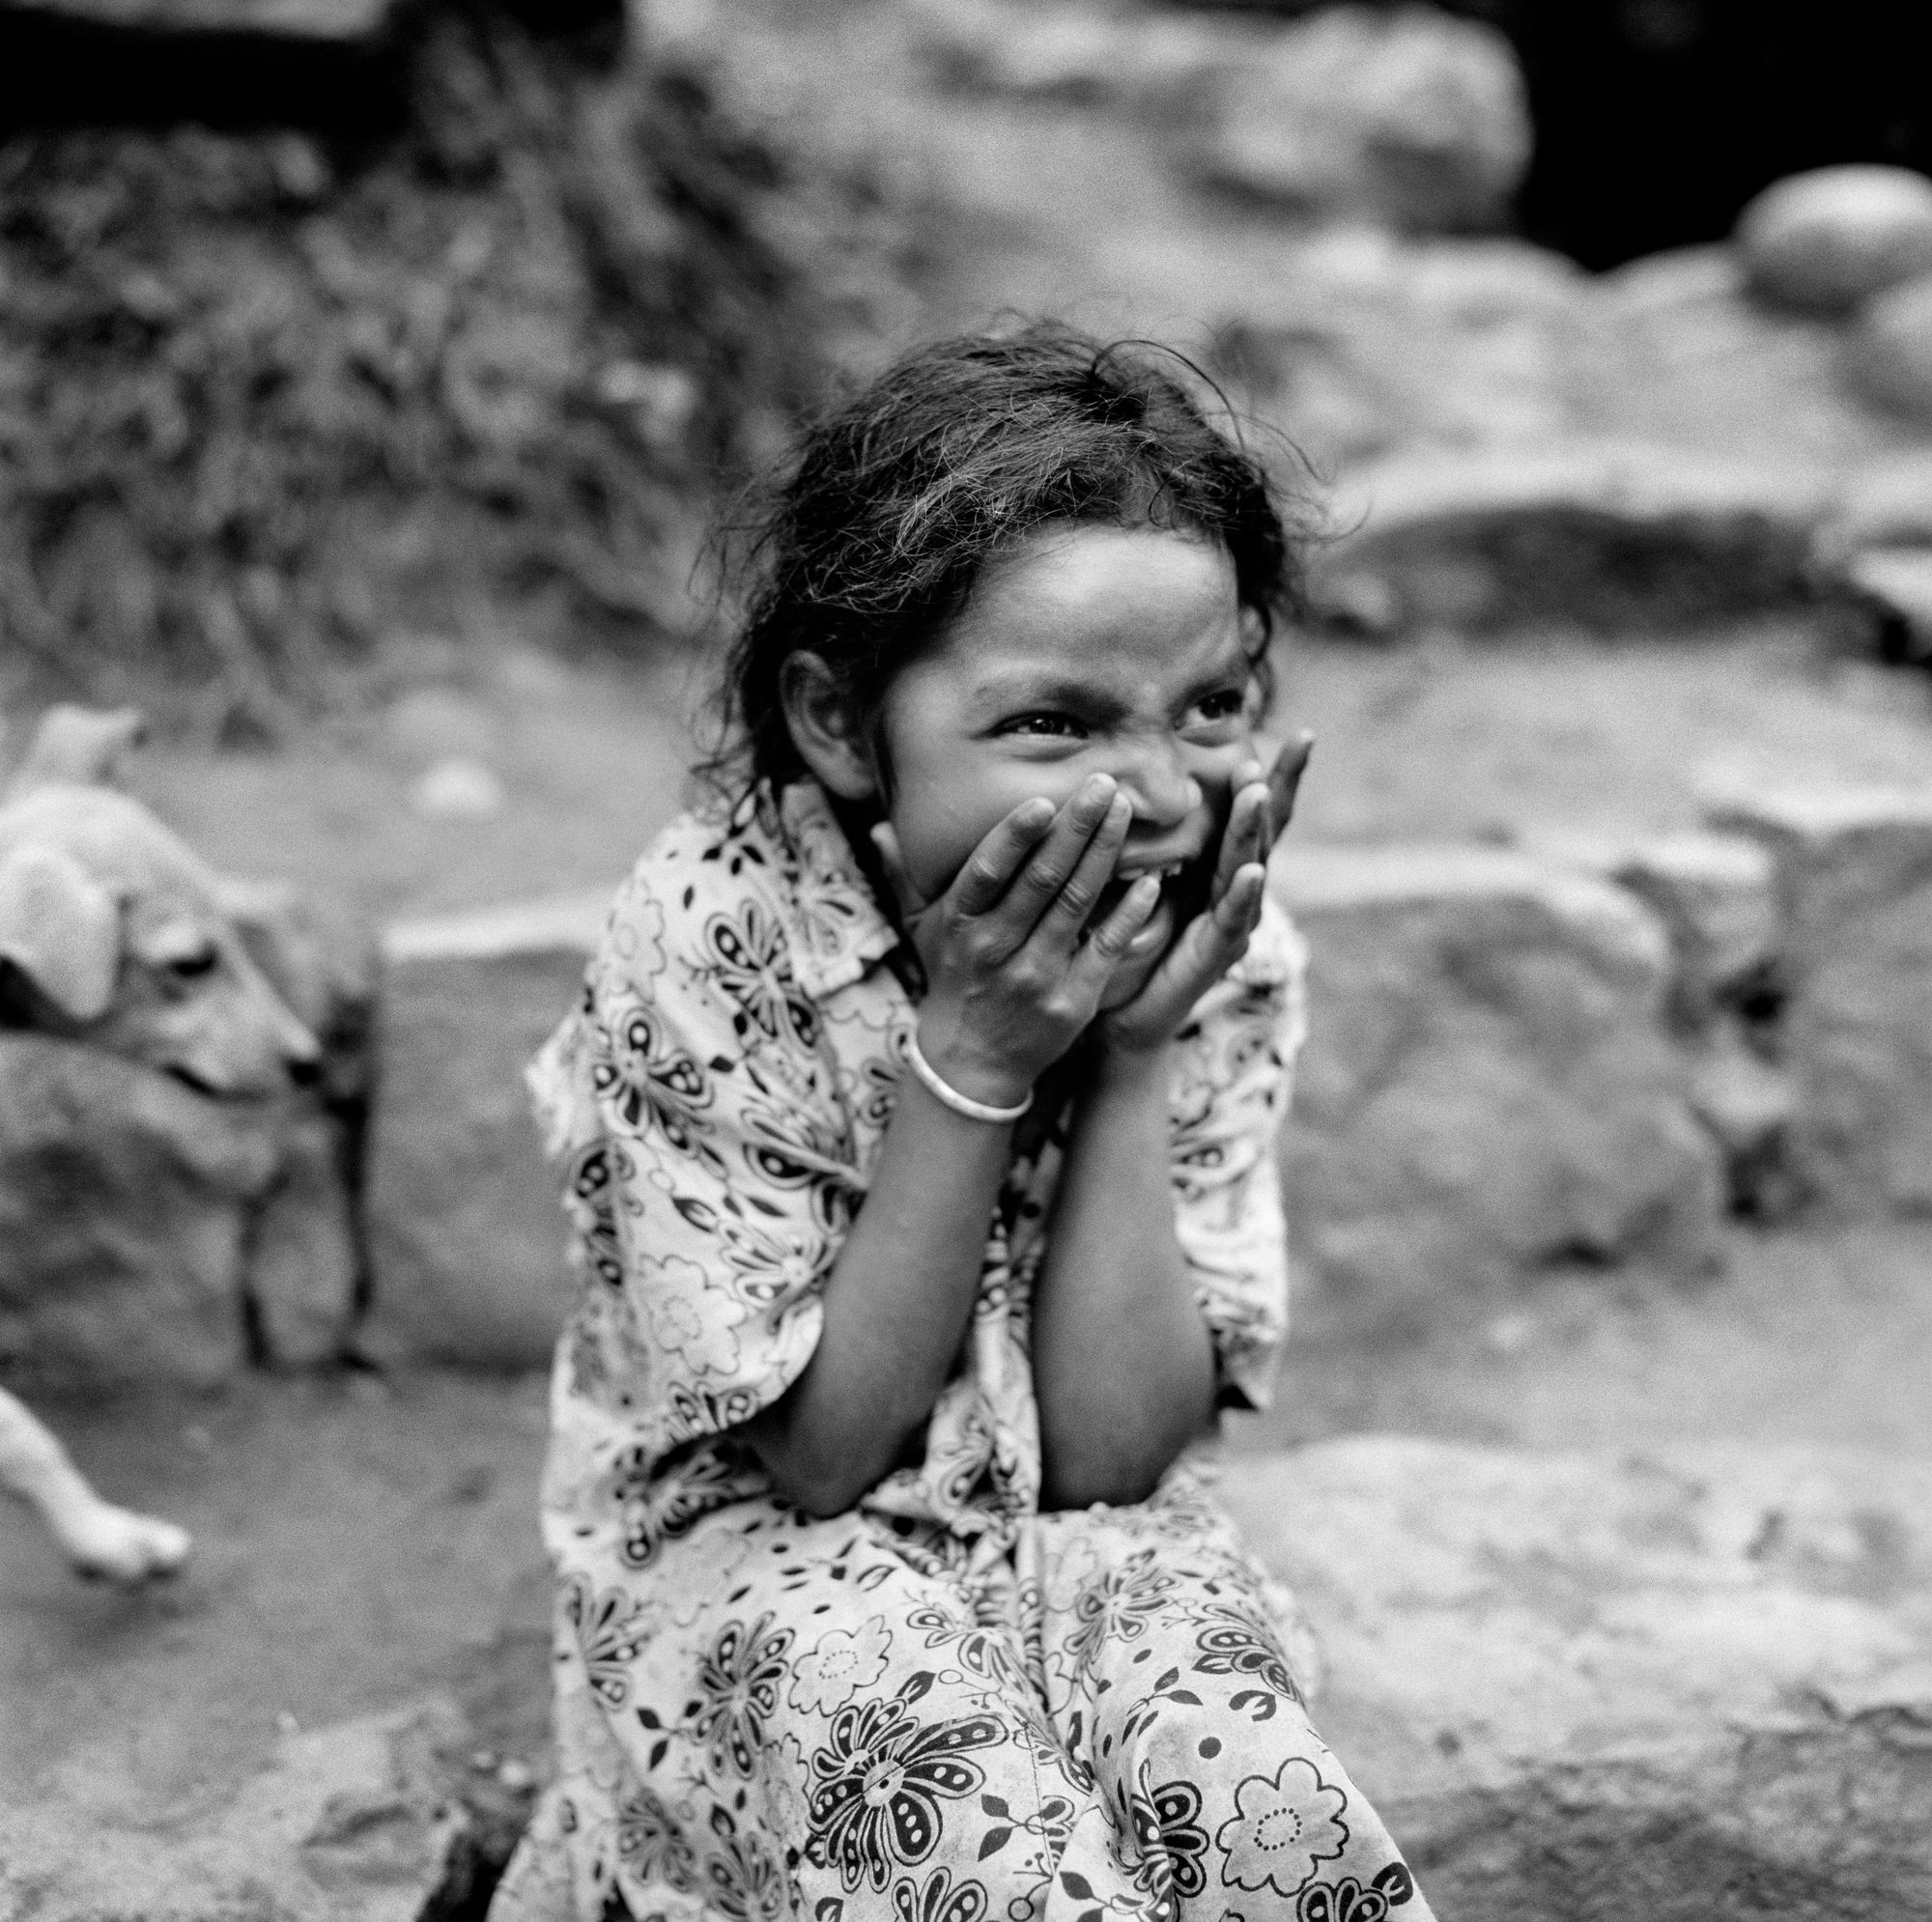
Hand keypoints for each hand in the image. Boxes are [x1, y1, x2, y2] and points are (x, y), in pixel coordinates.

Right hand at [871, 775, 1159, 1109]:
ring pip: (1076, 905)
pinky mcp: (1072, 1000)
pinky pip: (1105, 948)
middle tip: (1104, 783)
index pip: (985, 873)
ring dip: (1104, 854)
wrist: (970, 1063)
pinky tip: (1150, 880)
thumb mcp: (922, 930)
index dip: (1014, 837)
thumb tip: (881, 828)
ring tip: (1125, 810)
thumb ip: (907, 876)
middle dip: (1075, 828)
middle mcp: (995, 949)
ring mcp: (1036, 976)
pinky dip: (1129, 914)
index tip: (1043, 801)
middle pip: (1042, 880)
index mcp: (959, 924)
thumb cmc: (952, 979)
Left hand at [1101, 732, 1312, 1055]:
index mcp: (1217, 866)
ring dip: (1254, 829)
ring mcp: (1230, 923)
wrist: (1117, 1016)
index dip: (1277, 776)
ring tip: (1259, 791)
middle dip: (1277, 787)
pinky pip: (1230, 920)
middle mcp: (1233, 891)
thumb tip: (1123, 774)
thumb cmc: (1127, 943)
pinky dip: (1242, 895)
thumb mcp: (1133, 877)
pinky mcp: (1214, 955)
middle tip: (1295, 743)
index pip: (1253, 814)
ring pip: (1249, 866)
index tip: (1300, 732)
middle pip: (1265, 832)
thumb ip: (1142, 837)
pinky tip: (1250, 871)